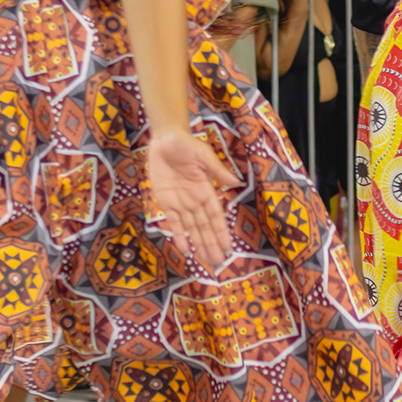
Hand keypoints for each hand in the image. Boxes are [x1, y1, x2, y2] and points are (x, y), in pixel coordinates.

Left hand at [145, 127, 240, 268]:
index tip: (228, 247)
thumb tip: (236, 182)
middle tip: (218, 262)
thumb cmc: (187, 144)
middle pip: (204, 226)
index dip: (221, 232)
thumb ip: (217, 170)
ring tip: (206, 260)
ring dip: (198, 243)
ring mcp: (180, 203)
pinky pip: (173, 222)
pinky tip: (185, 249)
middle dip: (211, 244)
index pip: (215, 216)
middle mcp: (195, 200)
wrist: (165, 139)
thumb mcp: (204, 155)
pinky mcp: (165, 202)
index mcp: (206, 190)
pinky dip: (178, 235)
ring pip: (191, 228)